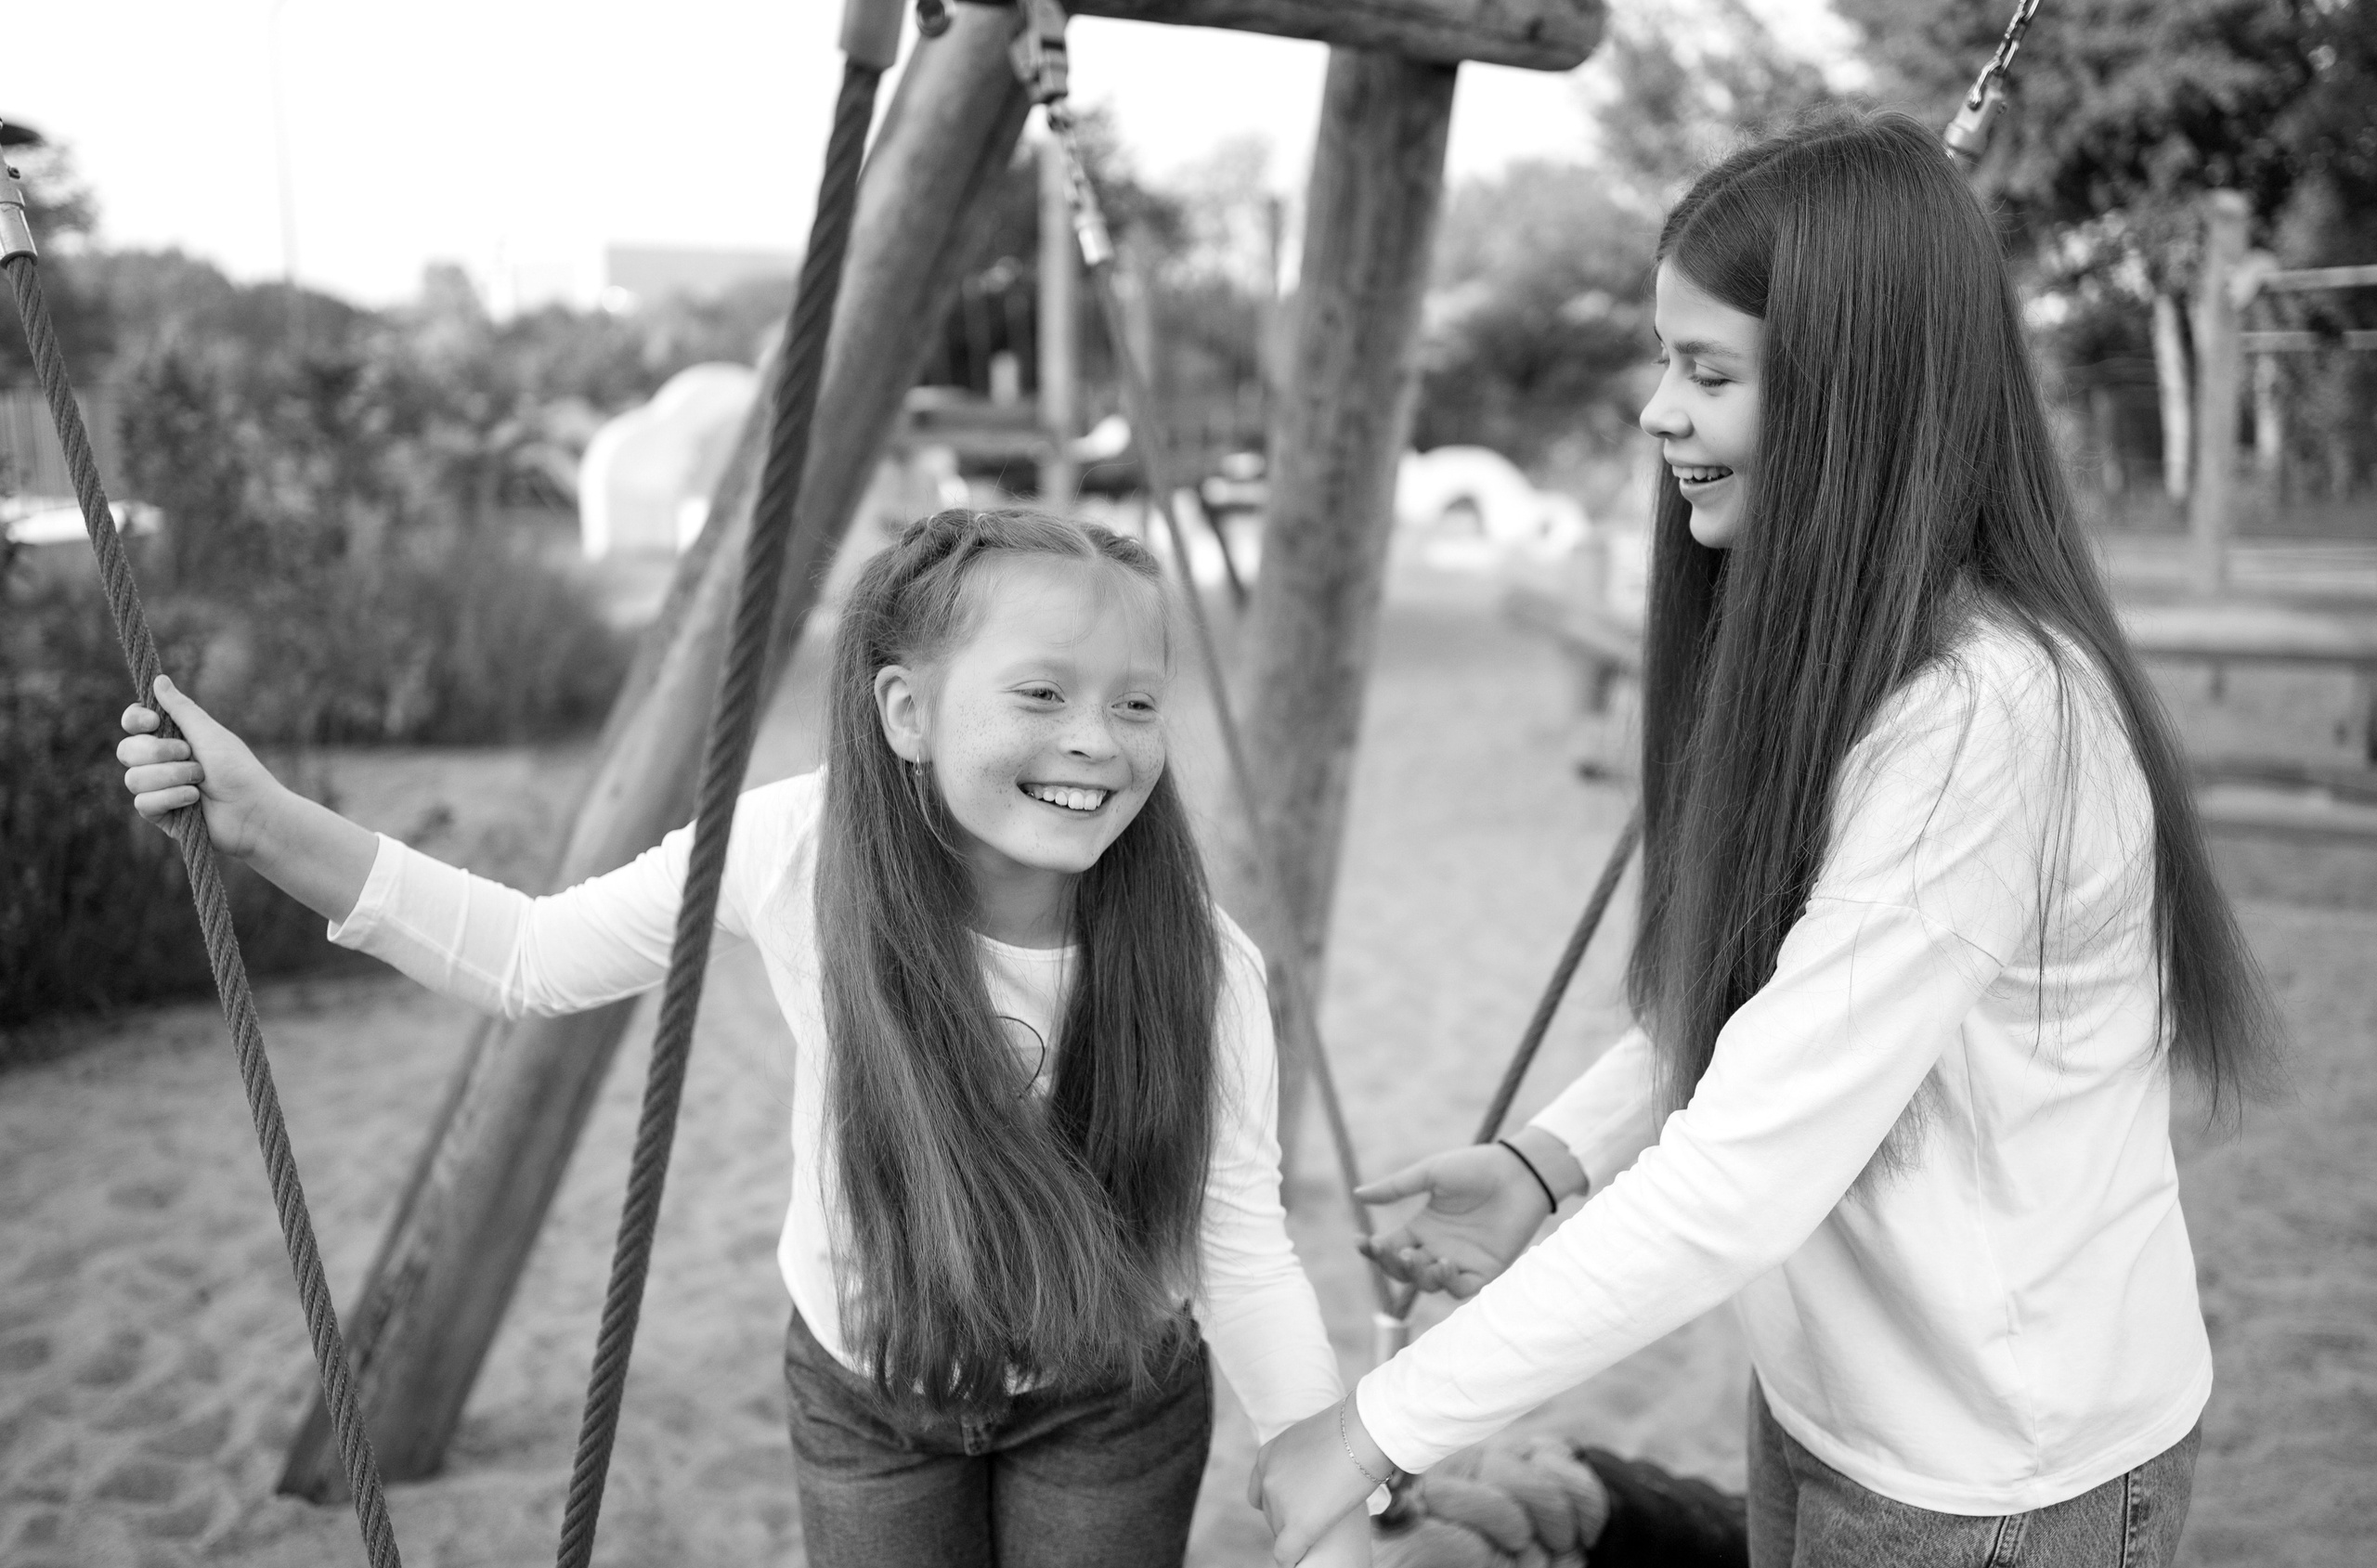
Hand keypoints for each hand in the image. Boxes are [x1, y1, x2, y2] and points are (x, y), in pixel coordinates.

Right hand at [117, 674, 283, 858]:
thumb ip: (181, 708)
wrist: (253, 810)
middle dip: (159, 752)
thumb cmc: (237, 769)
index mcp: (170, 738)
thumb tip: (159, 679)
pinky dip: (171, 798)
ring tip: (199, 781)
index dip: (135, 720)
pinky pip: (143, 803)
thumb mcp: (209, 733)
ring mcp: (157, 789)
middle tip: (190, 754)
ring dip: (171, 776)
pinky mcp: (160, 814)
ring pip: (133, 778)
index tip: (153, 721)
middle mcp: (159, 762)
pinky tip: (194, 800)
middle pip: (126, 750)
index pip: (132, 724)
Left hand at [1251, 1399, 1389, 1564]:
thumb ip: (1300, 1459)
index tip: (1301, 1506)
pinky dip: (1293, 1559)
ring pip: (1282, 1533)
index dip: (1281, 1504)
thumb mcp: (1311, 1437)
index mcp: (1267, 1456)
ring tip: (1322, 1528)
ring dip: (1299, 1533)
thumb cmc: (1349, 1432)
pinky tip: (1305, 1558)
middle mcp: (1268, 1479)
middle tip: (1319, 1515)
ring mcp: (1280, 1502)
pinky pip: (1286, 1555)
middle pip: (1272, 1515)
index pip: (1260, 1495)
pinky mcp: (1297, 1525)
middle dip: (1291, 1517)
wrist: (1363, 1434)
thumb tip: (1306, 1475)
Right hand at [1355, 1139, 1564, 1299]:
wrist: (1518, 1172)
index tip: (1361, 1241)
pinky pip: (1461, 1289)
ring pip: (1429, 1284)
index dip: (1372, 1249)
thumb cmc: (1475, 1167)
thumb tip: (1357, 1194)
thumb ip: (1396, 1188)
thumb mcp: (1431, 1173)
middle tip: (1400, 1250)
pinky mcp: (1485, 1271)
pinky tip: (1447, 1264)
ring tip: (1422, 1258)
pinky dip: (1449, 1283)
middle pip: (1404, 1271)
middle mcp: (1437, 1248)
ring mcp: (1460, 1261)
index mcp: (1422, 1227)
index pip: (1388, 1247)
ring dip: (1420, 1276)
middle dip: (1394, 1265)